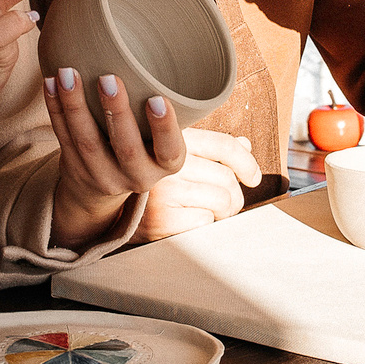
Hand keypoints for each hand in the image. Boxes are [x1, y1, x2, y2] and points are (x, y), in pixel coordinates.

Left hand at [43, 68, 188, 247]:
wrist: (106, 185)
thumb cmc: (144, 145)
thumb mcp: (162, 139)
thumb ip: (161, 110)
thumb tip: (158, 50)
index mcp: (167, 164)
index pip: (169, 149)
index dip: (164, 126)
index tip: (157, 98)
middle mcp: (138, 176)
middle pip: (126, 147)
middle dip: (116, 111)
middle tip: (108, 78)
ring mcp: (104, 177)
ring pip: (87, 142)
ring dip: (76, 105)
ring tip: (68, 73)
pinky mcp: (76, 170)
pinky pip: (63, 138)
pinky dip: (55, 109)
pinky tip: (50, 83)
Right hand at [137, 127, 263, 242]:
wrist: (111, 210)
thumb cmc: (152, 180)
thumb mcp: (174, 154)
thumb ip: (209, 148)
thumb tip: (244, 144)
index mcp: (172, 139)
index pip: (223, 146)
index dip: (246, 162)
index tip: (253, 178)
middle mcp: (166, 162)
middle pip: (227, 178)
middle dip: (234, 195)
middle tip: (226, 203)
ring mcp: (163, 191)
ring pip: (222, 200)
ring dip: (223, 212)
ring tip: (209, 212)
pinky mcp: (161, 219)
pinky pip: (205, 221)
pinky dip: (204, 224)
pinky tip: (189, 220)